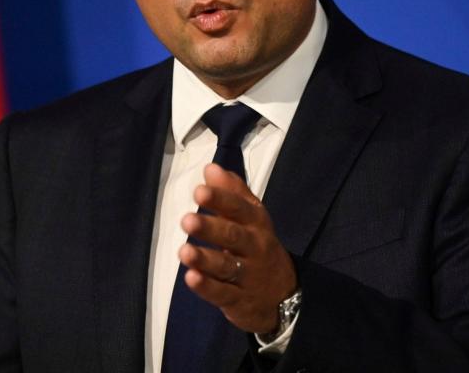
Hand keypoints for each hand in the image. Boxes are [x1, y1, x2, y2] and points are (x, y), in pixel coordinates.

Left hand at [178, 163, 297, 333]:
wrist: (284, 297)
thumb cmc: (258, 247)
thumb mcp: (252, 218)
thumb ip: (232, 193)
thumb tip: (211, 168)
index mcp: (256, 224)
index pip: (240, 209)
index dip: (221, 200)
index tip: (199, 191)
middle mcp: (255, 248)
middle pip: (233, 237)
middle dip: (211, 228)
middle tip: (186, 221)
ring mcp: (248, 276)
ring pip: (226, 266)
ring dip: (205, 259)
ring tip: (184, 251)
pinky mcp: (238, 301)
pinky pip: (222, 293)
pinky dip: (207, 287)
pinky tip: (191, 278)